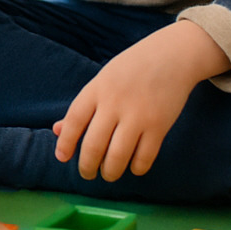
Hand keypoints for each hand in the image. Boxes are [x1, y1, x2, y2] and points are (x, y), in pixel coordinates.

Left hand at [52, 21, 228, 181]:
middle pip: (94, 145)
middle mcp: (115, 103)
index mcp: (97, 89)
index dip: (66, 142)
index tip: (62, 157)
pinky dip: (137, 168)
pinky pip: (144, 157)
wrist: (172, 55)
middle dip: (87, 166)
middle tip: (87, 173)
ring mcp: (138, 115)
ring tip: (109, 174)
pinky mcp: (159, 126)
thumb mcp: (103, 80)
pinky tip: (134, 167)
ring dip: (110, 172)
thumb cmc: (132, 68)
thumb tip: (58, 131)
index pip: (74, 120)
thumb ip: (83, 106)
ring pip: (117, 157)